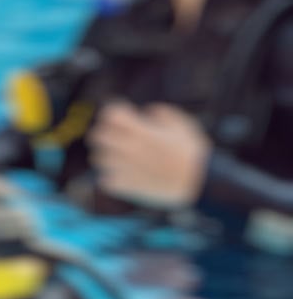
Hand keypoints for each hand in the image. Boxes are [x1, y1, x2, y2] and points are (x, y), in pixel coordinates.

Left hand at [89, 101, 209, 208]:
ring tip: (121, 159)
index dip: (113, 114)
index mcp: (142, 131)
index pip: (110, 114)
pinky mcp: (126, 186)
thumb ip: (163, 114)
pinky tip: (124, 177)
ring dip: (106, 157)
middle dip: (104, 134)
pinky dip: (111, 178)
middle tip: (116, 138)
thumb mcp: (183, 125)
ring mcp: (126, 168)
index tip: (121, 118)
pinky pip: (105, 180)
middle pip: (96, 135)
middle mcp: (129, 148)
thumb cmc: (194, 154)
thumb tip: (146, 112)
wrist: (201, 184)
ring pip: (98, 159)